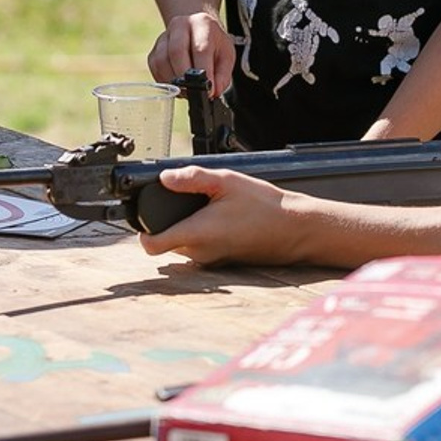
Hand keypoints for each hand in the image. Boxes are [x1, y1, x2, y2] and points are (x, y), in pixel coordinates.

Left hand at [139, 167, 307, 264]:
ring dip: (189, 229)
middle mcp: (200, 253)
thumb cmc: (266, 207)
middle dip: (170, 223)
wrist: (297, 230)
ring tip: (212, 210)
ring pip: (184, 246)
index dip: (143, 230)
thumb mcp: (228, 181)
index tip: (148, 214)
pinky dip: (206, 236)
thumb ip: (193, 178)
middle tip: (189, 202)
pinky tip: (226, 221)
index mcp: (196, 233)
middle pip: (166, 242)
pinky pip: (202, 250)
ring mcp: (212, 260)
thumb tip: (165, 177)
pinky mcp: (224, 263)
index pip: (150, 245)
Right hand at [147, 13, 234, 96]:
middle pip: (176, 52)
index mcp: (202, 24)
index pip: (201, 48)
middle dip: (185, 77)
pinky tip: (176, 84)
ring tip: (187, 90)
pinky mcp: (154, 49)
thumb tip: (213, 92)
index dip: (204, 71)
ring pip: (162, 61)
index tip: (208, 89)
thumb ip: (222, 75)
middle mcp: (180, 26)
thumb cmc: (214, 44)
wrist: (198, 30)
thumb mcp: (226, 55)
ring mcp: (163, 36)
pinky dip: (164, 80)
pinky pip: (154, 67)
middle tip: (195, 91)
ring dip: (173, 81)